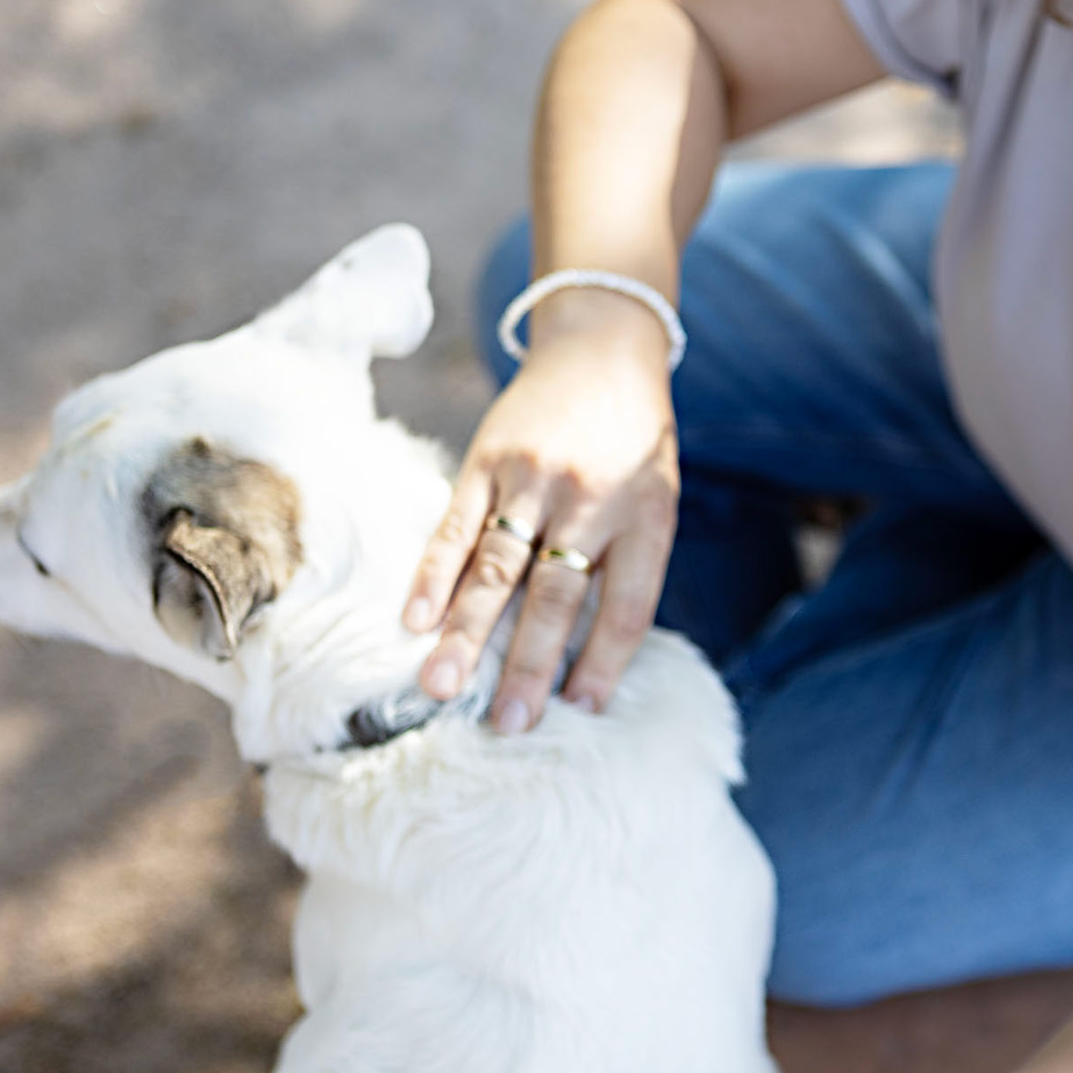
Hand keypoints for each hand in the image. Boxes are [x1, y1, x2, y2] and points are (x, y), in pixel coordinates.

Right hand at [402, 290, 677, 729]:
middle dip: (529, 664)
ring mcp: (534, 479)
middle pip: (558, 595)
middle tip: (507, 723)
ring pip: (497, 567)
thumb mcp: (656, 499)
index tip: (579, 709)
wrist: (603, 349)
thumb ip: (627, 567)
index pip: (627, 604)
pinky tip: (416, 619)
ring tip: (441, 687)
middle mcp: (591, 500)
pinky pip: (456, 526)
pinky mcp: (487, 460)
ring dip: (467, 632)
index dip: (604, 661)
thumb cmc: (634, 444)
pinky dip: (433, 575)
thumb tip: (587, 662)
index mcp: (646, 516)